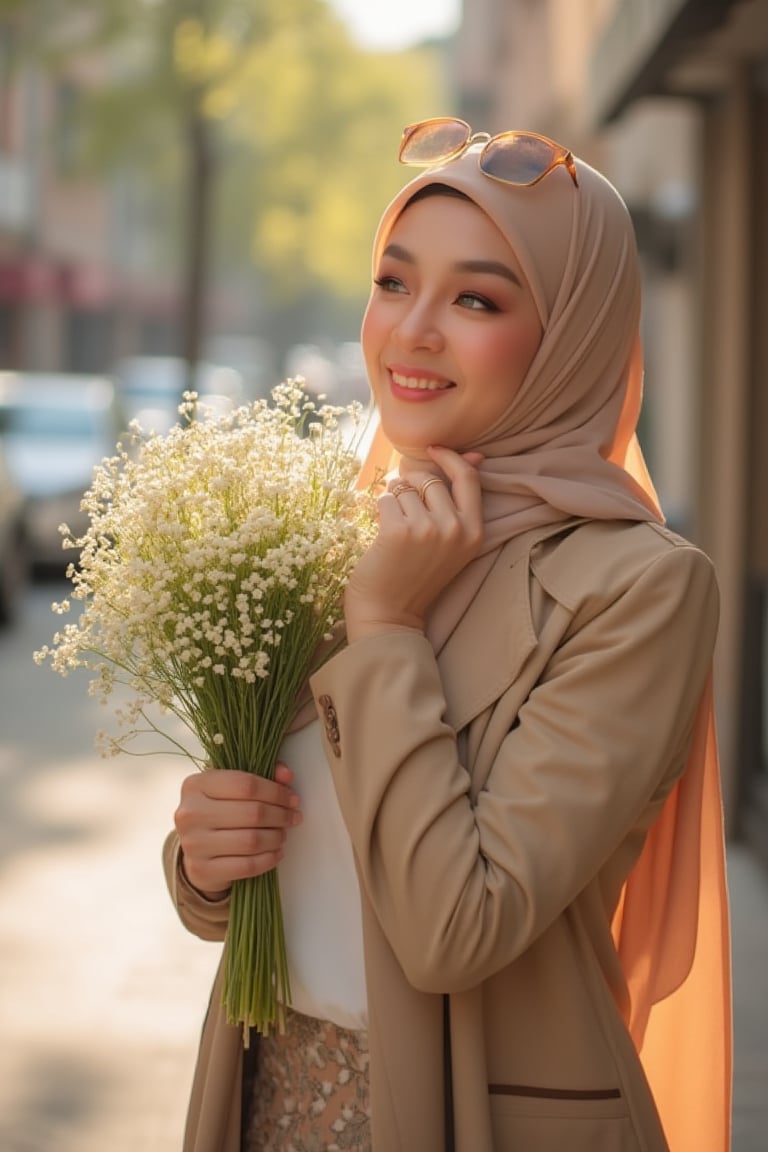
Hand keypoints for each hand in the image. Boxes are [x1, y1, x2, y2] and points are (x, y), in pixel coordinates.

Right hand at [173, 762, 301, 898]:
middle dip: (280, 815)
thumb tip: (286, 775)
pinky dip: (268, 860)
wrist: (195, 848)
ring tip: (282, 834)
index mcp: (196, 785)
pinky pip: (246, 866)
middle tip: (293, 817)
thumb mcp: (232, 788)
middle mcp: (190, 813)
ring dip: (276, 838)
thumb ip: (261, 777)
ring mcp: (193, 843)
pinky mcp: (201, 869)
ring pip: (251, 840)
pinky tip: (276, 853)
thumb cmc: (219, 812)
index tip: (292, 799)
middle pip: (252, 813)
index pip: (246, 784)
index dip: (276, 792)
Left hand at [344, 445, 483, 641]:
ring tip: (394, 530)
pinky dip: (379, 511)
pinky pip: (385, 499)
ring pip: (404, 489)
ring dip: (393, 500)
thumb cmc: (417, 575)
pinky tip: (382, 535)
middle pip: (430, 480)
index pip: (468, 477)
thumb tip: (476, 454)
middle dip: (410, 483)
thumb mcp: (452, 541)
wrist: (390, 616)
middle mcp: (455, 528)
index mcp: (474, 531)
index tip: (432, 450)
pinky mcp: (399, 531)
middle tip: (402, 509)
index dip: (450, 458)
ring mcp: (428, 529)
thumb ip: (461, 500)